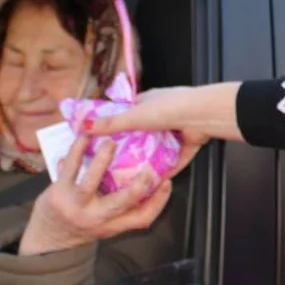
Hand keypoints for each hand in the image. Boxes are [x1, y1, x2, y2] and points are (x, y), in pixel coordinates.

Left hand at [19, 135, 176, 255]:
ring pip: (91, 182)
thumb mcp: (105, 223)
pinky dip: (77, 150)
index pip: (142, 218)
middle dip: (138, 185)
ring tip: (111, 142)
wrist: (47, 238)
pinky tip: (85, 137)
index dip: (159, 201)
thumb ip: (121, 205)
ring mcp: (76, 206)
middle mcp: (96, 218)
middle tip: (149, 166)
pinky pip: (70, 168)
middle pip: (122, 203)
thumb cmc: (82, 223)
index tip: (167, 181)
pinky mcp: (58, 194)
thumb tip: (144, 175)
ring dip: (103, 160)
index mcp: (113, 226)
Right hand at [78, 83, 242, 174]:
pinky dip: (165, 170)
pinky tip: (153, 183)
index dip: (114, 126)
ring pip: (157, 150)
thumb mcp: (134, 116)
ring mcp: (175, 131)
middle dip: (130, 149)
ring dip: (147, 162)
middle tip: (113, 166)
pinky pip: (173, 160)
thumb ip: (110, 123)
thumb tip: (82, 125)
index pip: (127, 114)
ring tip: (130, 178)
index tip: (101, 142)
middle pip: (141, 135)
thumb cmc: (168, 107)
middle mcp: (162, 115)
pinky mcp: (187, 145)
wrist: (202, 115)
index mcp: (148, 102)